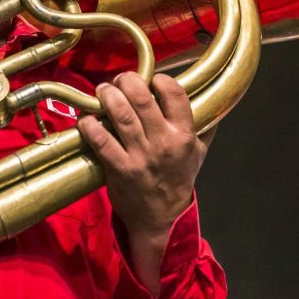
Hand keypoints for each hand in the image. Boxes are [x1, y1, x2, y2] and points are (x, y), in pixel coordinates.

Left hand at [78, 72, 214, 293]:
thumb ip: (204, 127)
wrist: (161, 219)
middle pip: (142, 99)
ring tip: (103, 91)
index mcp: (183, 135)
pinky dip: (90, 126)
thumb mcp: (198, 153)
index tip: (151, 79)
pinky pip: (101, 141)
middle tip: (120, 80)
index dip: (160, 80)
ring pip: (121, 115)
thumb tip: (211, 101)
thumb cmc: (178, 181)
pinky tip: (86, 118)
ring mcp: (140, 155)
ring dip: (107, 97)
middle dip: (127, 81)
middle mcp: (163, 142)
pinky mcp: (119, 168)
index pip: (175, 95)